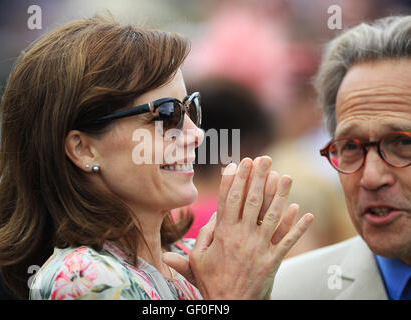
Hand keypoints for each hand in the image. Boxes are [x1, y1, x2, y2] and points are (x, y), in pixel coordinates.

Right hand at [163, 156, 312, 298]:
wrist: (231, 305)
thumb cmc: (212, 281)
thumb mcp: (198, 259)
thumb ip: (202, 236)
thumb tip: (210, 217)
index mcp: (223, 234)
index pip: (228, 200)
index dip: (234, 180)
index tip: (238, 163)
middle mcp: (242, 236)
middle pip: (251, 201)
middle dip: (258, 177)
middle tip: (264, 159)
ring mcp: (259, 247)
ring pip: (272, 215)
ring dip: (281, 194)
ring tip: (285, 176)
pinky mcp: (273, 260)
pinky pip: (288, 240)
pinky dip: (297, 227)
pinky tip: (305, 212)